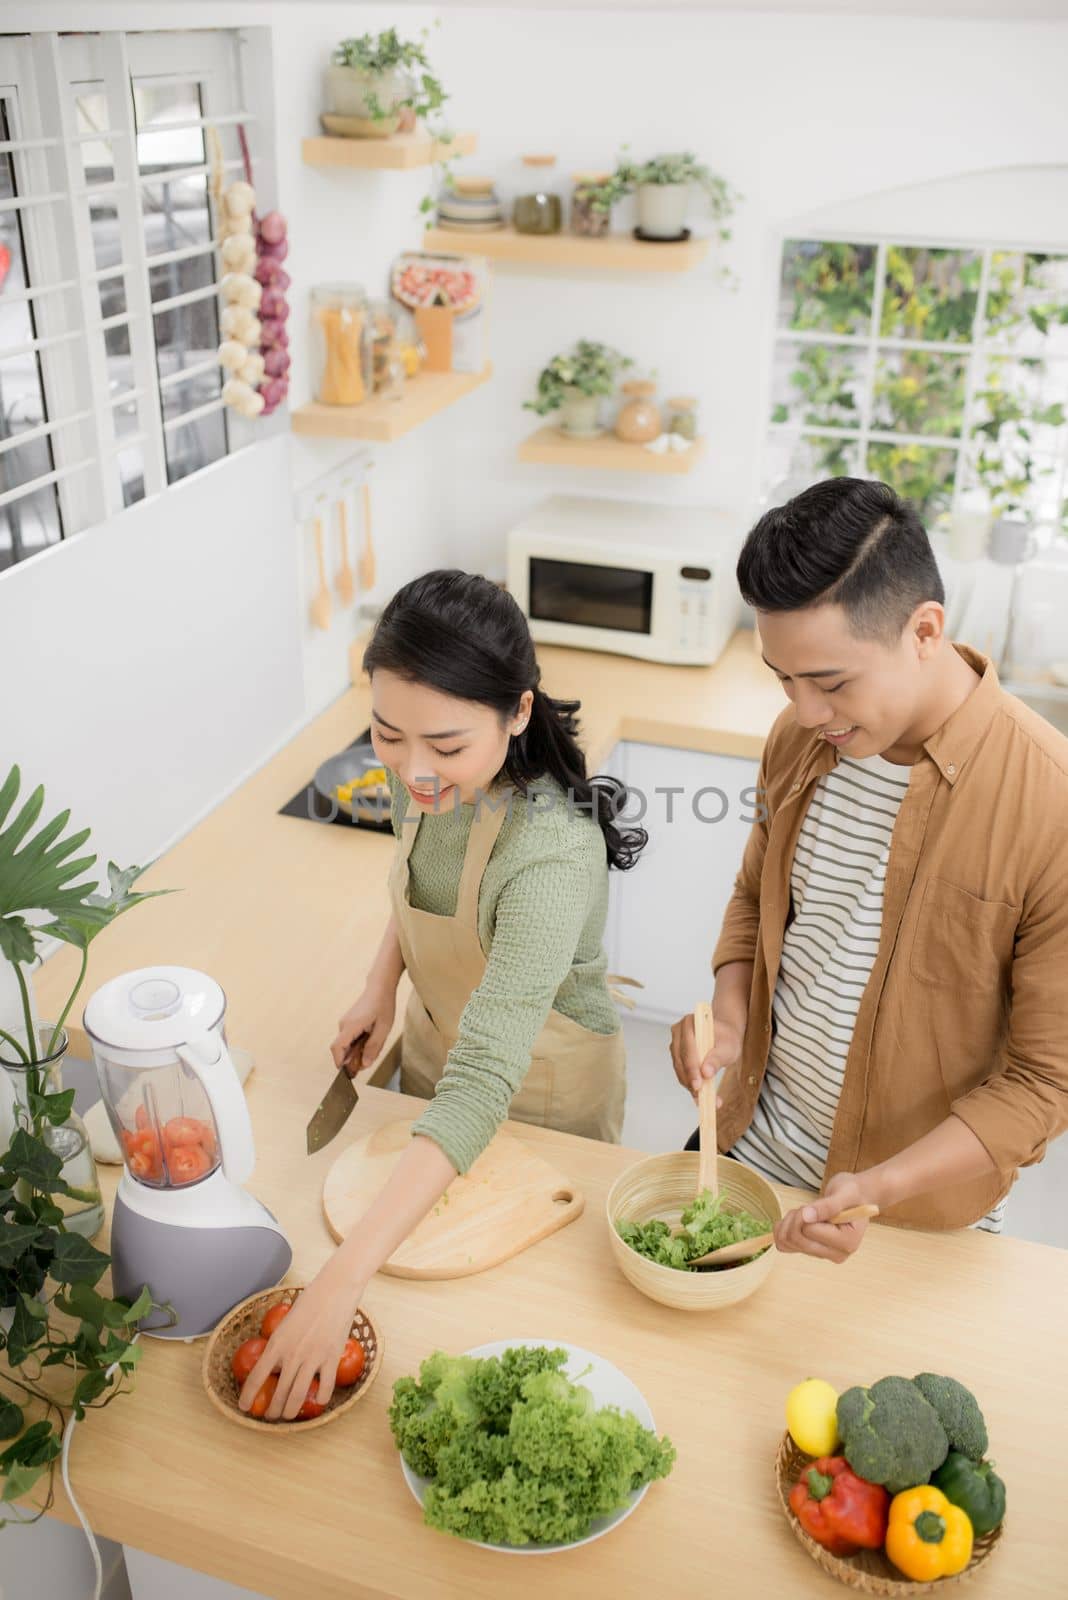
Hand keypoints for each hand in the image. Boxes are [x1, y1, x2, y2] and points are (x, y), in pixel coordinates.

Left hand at [238, 1260, 363, 1419]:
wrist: (335, 1289)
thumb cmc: (309, 1302)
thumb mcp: (286, 1323)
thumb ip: (279, 1344)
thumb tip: (273, 1364)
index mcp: (277, 1344)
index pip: (256, 1377)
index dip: (248, 1396)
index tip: (244, 1407)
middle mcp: (292, 1354)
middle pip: (278, 1393)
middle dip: (272, 1411)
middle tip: (271, 1416)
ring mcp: (313, 1357)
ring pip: (298, 1396)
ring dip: (291, 1411)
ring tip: (289, 1415)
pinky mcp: (332, 1358)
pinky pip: (325, 1387)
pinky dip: (321, 1398)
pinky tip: (319, 1400)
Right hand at [331, 982, 395, 1073]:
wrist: (380, 987)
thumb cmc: (383, 1005)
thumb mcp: (383, 1028)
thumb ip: (373, 1047)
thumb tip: (364, 1064)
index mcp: (351, 1025)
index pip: (337, 1047)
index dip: (339, 1062)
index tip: (347, 1073)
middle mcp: (344, 1024)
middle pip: (341, 1049)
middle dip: (351, 1059)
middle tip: (366, 1063)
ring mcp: (345, 1023)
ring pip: (346, 1044)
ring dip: (356, 1051)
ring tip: (373, 1047)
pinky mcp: (349, 1022)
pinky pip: (349, 1038)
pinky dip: (357, 1044)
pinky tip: (370, 1040)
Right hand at [669, 1012, 743, 1099]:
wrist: (724, 1035)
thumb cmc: (727, 1037)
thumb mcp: (729, 1047)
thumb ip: (717, 1059)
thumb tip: (706, 1072)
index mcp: (690, 1024)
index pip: (688, 1049)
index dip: (692, 1069)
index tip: (698, 1085)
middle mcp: (679, 1033)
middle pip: (681, 1061)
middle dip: (691, 1081)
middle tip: (702, 1097)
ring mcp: (676, 1044)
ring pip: (679, 1070)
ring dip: (691, 1085)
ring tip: (704, 1099)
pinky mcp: (678, 1056)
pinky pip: (681, 1073)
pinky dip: (691, 1085)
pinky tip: (700, 1096)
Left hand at [773, 1171, 877, 1264]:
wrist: (855, 1198)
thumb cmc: (853, 1194)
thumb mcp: (844, 1193)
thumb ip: (827, 1206)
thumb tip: (806, 1216)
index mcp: (848, 1242)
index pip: (809, 1231)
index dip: (804, 1213)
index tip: (814, 1205)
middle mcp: (837, 1254)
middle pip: (797, 1240)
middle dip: (794, 1218)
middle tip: (806, 1207)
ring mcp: (824, 1255)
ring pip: (789, 1243)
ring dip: (789, 1223)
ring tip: (806, 1212)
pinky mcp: (812, 1252)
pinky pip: (786, 1246)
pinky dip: (784, 1230)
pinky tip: (794, 1220)